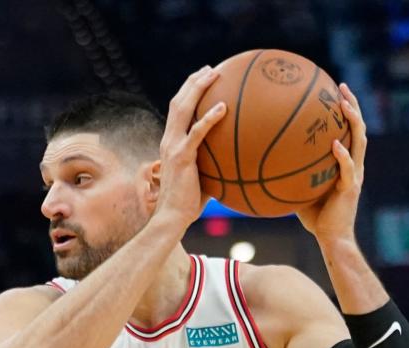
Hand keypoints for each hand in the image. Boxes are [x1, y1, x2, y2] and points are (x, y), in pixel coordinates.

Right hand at [155, 65, 226, 229]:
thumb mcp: (203, 177)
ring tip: (214, 75)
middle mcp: (169, 140)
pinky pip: (197, 132)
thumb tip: (239, 159)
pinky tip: (224, 107)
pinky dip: (209, 118)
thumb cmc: (189, 203)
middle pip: (177, 103)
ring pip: (182, 109)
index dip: (188, 92)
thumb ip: (215, 163)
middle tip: (210, 69)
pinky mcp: (182, 157)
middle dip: (193, 83)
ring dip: (197, 89)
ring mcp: (173, 147)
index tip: (204, 80)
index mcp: (171, 143)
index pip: (177, 111)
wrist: (172, 217)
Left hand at [296, 83, 365, 244]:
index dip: (344, 111)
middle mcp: (354, 164)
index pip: (347, 130)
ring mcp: (355, 175)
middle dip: (352, 105)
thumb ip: (290, 174)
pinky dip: (343, 156)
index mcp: (345, 162)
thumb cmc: (315, 217)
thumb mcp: (299, 189)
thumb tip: (262, 162)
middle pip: (358, 128)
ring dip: (353, 121)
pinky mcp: (350, 188)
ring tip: (343, 105)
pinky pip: (348, 169)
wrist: (331, 238)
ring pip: (359, 141)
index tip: (333, 91)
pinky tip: (336, 144)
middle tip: (342, 86)